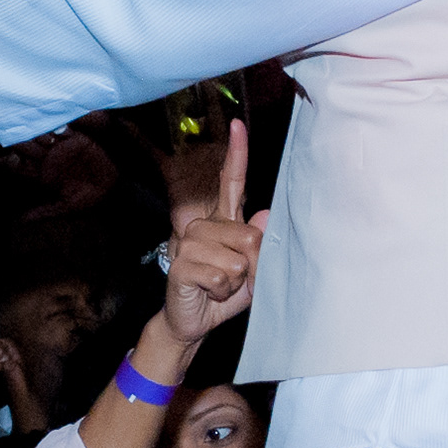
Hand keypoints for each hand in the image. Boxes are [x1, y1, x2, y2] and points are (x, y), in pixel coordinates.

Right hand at [158, 122, 266, 341]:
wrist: (192, 321)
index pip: (231, 183)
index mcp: (224, 222)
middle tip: (234, 279)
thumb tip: (267, 215)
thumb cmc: (224, 293)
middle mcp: (205, 226)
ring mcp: (190, 242)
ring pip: (235, 260)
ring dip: (234, 282)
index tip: (237, 125)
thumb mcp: (252, 274)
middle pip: (249, 237)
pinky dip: (221, 291)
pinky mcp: (180, 263)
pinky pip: (219, 275)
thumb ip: (262, 247)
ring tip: (218, 286)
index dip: (236, 155)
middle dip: (250, 268)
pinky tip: (207, 291)